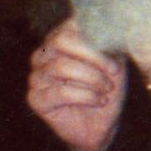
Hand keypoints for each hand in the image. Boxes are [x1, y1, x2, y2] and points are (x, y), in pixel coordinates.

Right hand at [26, 21, 125, 150]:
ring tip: (106, 89)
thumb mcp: (113, 61)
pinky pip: (60, 92)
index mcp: (60, 39)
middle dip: (92, 56)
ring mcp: (36, 76)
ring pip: (60, 66)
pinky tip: (99, 101)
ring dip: (92, 79)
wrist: (102, 124)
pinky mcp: (34, 98)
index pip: (70, 25)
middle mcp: (44, 54)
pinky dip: (86, 96)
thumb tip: (109, 26)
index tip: (116, 60)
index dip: (95, 40)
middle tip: (113, 72)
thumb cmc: (107, 89)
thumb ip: (108, 43)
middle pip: (61, 40)